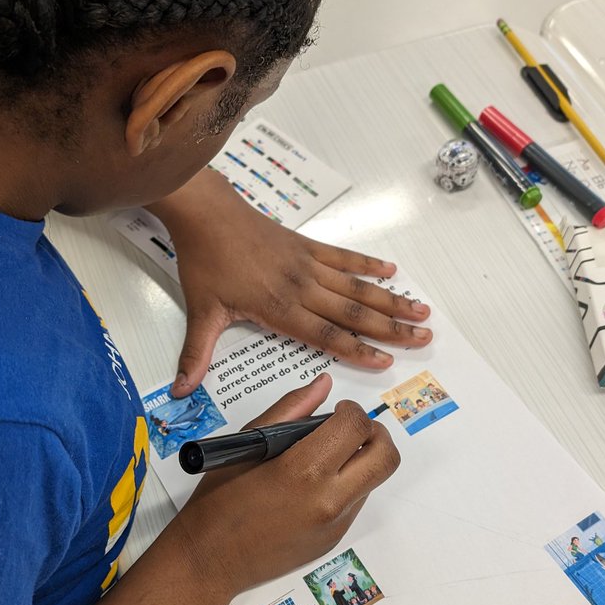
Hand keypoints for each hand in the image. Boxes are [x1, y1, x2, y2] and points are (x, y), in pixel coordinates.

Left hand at [148, 169, 431, 395]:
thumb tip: (181, 392)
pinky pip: (344, 258)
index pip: (326, 335)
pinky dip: (368, 265)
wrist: (207, 212)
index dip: (358, 350)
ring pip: (356, 287)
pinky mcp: (306, 245)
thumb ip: (197, 354)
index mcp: (279, 308)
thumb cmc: (204, 261)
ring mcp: (307, 264)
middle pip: (354, 312)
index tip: (386, 362)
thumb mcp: (200, 312)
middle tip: (424, 338)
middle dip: (391, 328)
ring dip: (391, 299)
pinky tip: (390, 271)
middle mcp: (301, 287)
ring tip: (421, 310)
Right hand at [170, 374, 398, 600]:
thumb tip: (323, 385)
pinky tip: (312, 486)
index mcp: (303, 471)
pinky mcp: (334, 540)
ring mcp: (335, 524)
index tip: (336, 412)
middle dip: (375, 435)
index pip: (356, 428)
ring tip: (325, 458)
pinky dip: (346, 485)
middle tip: (349, 430)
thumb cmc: (220, 500)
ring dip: (361, 461)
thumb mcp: (248, 445)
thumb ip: (290, 410)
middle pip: (385, 458)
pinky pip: (356, 503)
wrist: (209, 560)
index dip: (351, 411)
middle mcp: (329, 500)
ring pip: (374, 481)